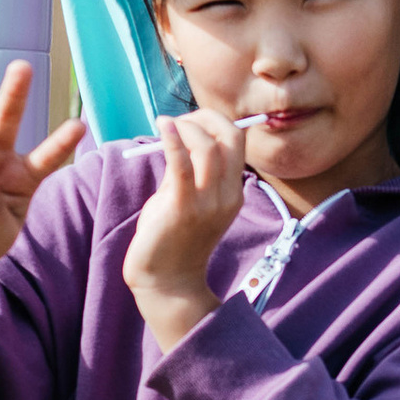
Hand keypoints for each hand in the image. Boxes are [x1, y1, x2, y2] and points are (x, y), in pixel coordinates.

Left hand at [124, 110, 251, 350]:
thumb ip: (188, 171)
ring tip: (166, 126)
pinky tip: (162, 127)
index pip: (237, 141)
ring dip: (186, 127)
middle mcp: (227, 196)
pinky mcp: (183, 208)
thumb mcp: (188, 200)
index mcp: (233, 193)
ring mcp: (208, 203)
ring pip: (208, 147)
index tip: (191, 120)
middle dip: (205, 117)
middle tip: (180, 119)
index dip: (216, 121)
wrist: (167, 282)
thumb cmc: (172, 239)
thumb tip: (177, 136)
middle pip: (230, 137)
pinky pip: (182, 166)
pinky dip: (172, 140)